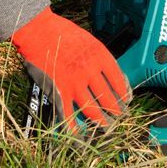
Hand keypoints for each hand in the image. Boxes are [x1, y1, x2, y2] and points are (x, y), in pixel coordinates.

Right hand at [11, 7, 129, 130]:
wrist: (39, 31)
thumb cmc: (63, 33)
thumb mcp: (88, 40)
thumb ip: (98, 57)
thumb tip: (109, 74)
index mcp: (100, 56)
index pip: (118, 79)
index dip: (124, 93)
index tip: (127, 100)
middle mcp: (90, 71)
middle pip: (108, 97)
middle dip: (115, 111)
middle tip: (120, 117)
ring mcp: (74, 83)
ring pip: (92, 109)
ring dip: (101, 121)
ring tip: (106, 127)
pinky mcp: (58, 92)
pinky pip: (69, 115)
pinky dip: (75, 129)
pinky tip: (80, 137)